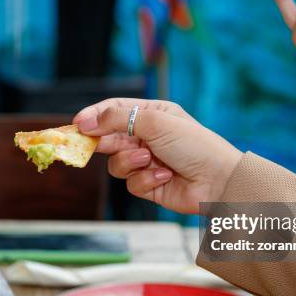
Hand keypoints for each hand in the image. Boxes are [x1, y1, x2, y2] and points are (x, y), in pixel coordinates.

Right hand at [73, 98, 241, 213]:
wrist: (218, 181)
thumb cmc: (194, 145)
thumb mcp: (155, 122)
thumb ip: (117, 119)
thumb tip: (85, 121)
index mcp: (152, 115)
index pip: (114, 110)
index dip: (93, 116)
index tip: (76, 124)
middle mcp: (148, 137)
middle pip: (109, 137)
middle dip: (101, 142)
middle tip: (88, 146)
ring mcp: (148, 162)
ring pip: (116, 163)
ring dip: (130, 162)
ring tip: (149, 160)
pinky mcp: (150, 185)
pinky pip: (131, 183)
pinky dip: (146, 180)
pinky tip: (165, 176)